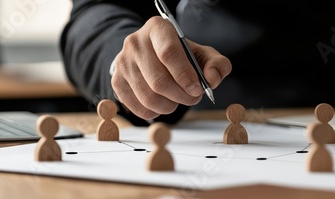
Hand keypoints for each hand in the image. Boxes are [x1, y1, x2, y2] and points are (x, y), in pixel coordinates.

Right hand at [111, 16, 230, 119]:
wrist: (153, 55)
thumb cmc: (181, 55)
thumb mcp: (203, 54)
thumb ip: (217, 65)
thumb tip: (212, 79)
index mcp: (158, 29)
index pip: (168, 53)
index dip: (184, 75)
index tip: (197, 89)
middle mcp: (136, 43)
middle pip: (158, 80)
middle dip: (181, 96)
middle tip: (193, 98)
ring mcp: (123, 62)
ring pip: (148, 97)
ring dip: (170, 106)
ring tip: (178, 100)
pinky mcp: (117, 80)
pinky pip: (137, 107)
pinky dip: (155, 112)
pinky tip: (163, 104)